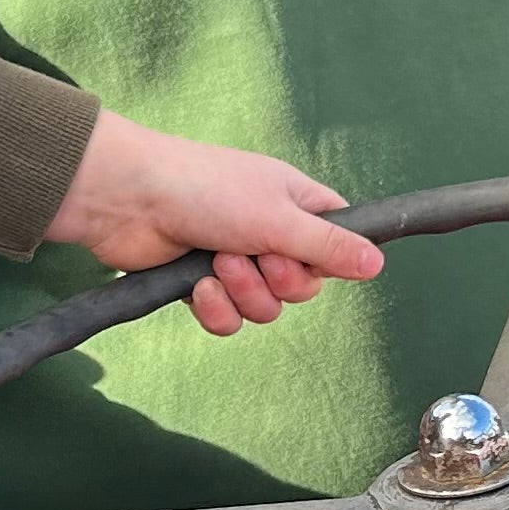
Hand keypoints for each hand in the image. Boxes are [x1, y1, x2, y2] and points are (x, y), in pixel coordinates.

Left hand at [47, 115, 383, 339]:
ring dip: (245, 293)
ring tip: (218, 264)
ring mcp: (234, 260)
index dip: (330, 259)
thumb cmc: (206, 189)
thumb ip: (329, 246)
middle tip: (255, 256)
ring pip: (267, 307)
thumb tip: (379, 263)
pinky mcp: (202, 285)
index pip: (336, 242)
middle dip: (280, 281)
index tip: (311, 255)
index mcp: (294, 204)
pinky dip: (217, 309)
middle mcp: (268, 232)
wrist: (129, 200)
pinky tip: (199, 287)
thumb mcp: (279, 217)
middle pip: (303, 286)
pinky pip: (230, 320)